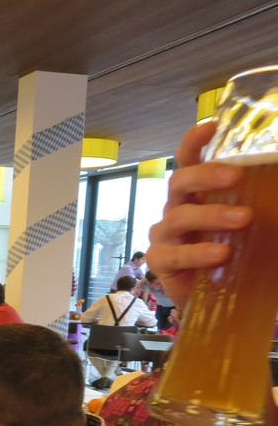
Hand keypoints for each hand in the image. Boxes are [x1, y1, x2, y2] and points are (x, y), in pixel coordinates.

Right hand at [146, 121, 249, 309]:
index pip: (187, 160)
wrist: (219, 299)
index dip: (194, 142)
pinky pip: (173, 253)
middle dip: (206, 175)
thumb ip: (265, 202)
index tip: (212, 126)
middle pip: (179, 181)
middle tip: (236, 176)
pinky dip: (197, 252)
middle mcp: (176, 209)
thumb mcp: (254, 225)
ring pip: (178, 217)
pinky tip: (221, 254)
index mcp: (196, 194)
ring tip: (243, 220)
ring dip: (211, 215)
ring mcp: (165, 236)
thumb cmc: (237, 254)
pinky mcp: (160, 262)